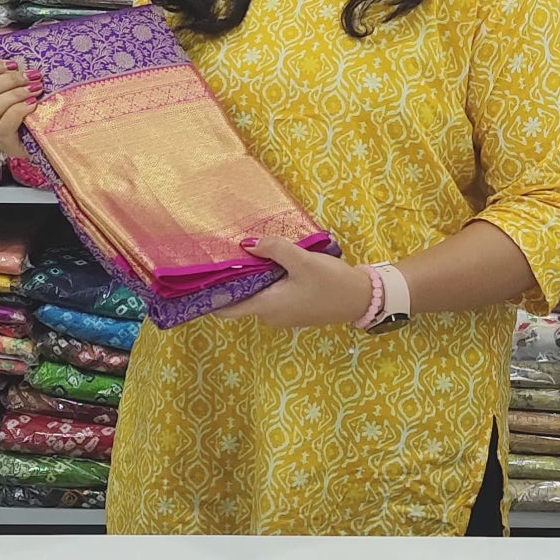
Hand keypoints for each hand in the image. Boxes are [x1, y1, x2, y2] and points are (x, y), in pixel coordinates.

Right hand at [0, 59, 42, 160]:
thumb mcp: (17, 91)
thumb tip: (8, 64)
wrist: (45, 141)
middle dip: (7, 80)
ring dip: (14, 94)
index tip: (13, 64)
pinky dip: (18, 110)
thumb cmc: (30, 112)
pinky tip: (33, 104)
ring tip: (35, 89)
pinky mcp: (4, 143)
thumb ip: (7, 79)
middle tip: (30, 76)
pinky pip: (4, 125)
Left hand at [217, 238, 373, 328]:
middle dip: (233, 278)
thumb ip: (275, 250)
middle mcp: (270, 315)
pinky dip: (268, 280)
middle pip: (240, 298)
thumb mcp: (303, 261)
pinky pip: (272, 294)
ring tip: (249, 252)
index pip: (226, 309)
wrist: (362, 299)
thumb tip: (248, 244)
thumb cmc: (331, 284)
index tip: (198, 279)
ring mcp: (283, 314)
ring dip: (253, 277)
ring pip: (257, 295)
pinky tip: (272, 262)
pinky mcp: (294, 308)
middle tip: (224, 253)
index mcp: (266, 307)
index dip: (209, 296)